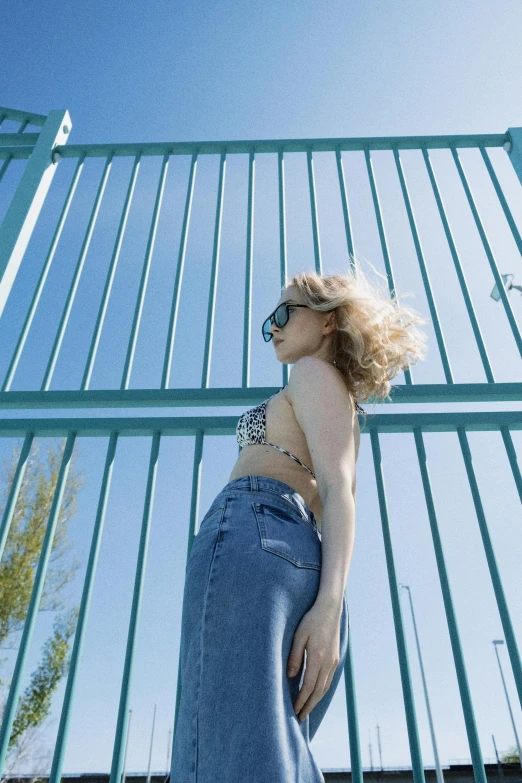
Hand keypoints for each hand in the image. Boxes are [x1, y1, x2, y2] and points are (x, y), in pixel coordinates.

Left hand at [287, 599, 342, 721]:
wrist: (330, 608)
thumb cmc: (311, 620)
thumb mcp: (298, 635)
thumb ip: (294, 656)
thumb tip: (290, 676)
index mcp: (317, 658)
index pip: (308, 686)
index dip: (301, 701)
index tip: (294, 711)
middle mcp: (328, 663)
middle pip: (318, 691)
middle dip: (309, 706)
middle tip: (300, 718)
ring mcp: (334, 661)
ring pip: (325, 687)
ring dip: (316, 700)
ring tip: (307, 709)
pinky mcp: (336, 658)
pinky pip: (329, 679)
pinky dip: (321, 690)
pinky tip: (316, 692)